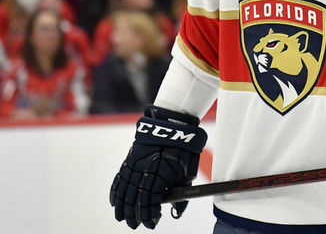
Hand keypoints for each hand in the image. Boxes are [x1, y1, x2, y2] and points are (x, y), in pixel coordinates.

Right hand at [110, 105, 207, 228]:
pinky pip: (120, 177)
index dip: (149, 215)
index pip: (148, 202)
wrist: (174, 124)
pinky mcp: (131, 158)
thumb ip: (181, 193)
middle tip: (135, 225)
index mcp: (158, 176)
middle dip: (134, 214)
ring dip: (122, 207)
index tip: (153, 222)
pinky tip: (114, 201)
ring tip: (122, 218)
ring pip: (123, 190)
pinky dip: (116, 191)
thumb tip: (176, 211)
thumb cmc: (184, 149)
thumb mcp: (188, 173)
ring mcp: (134, 164)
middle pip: (133, 199)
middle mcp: (143, 171)